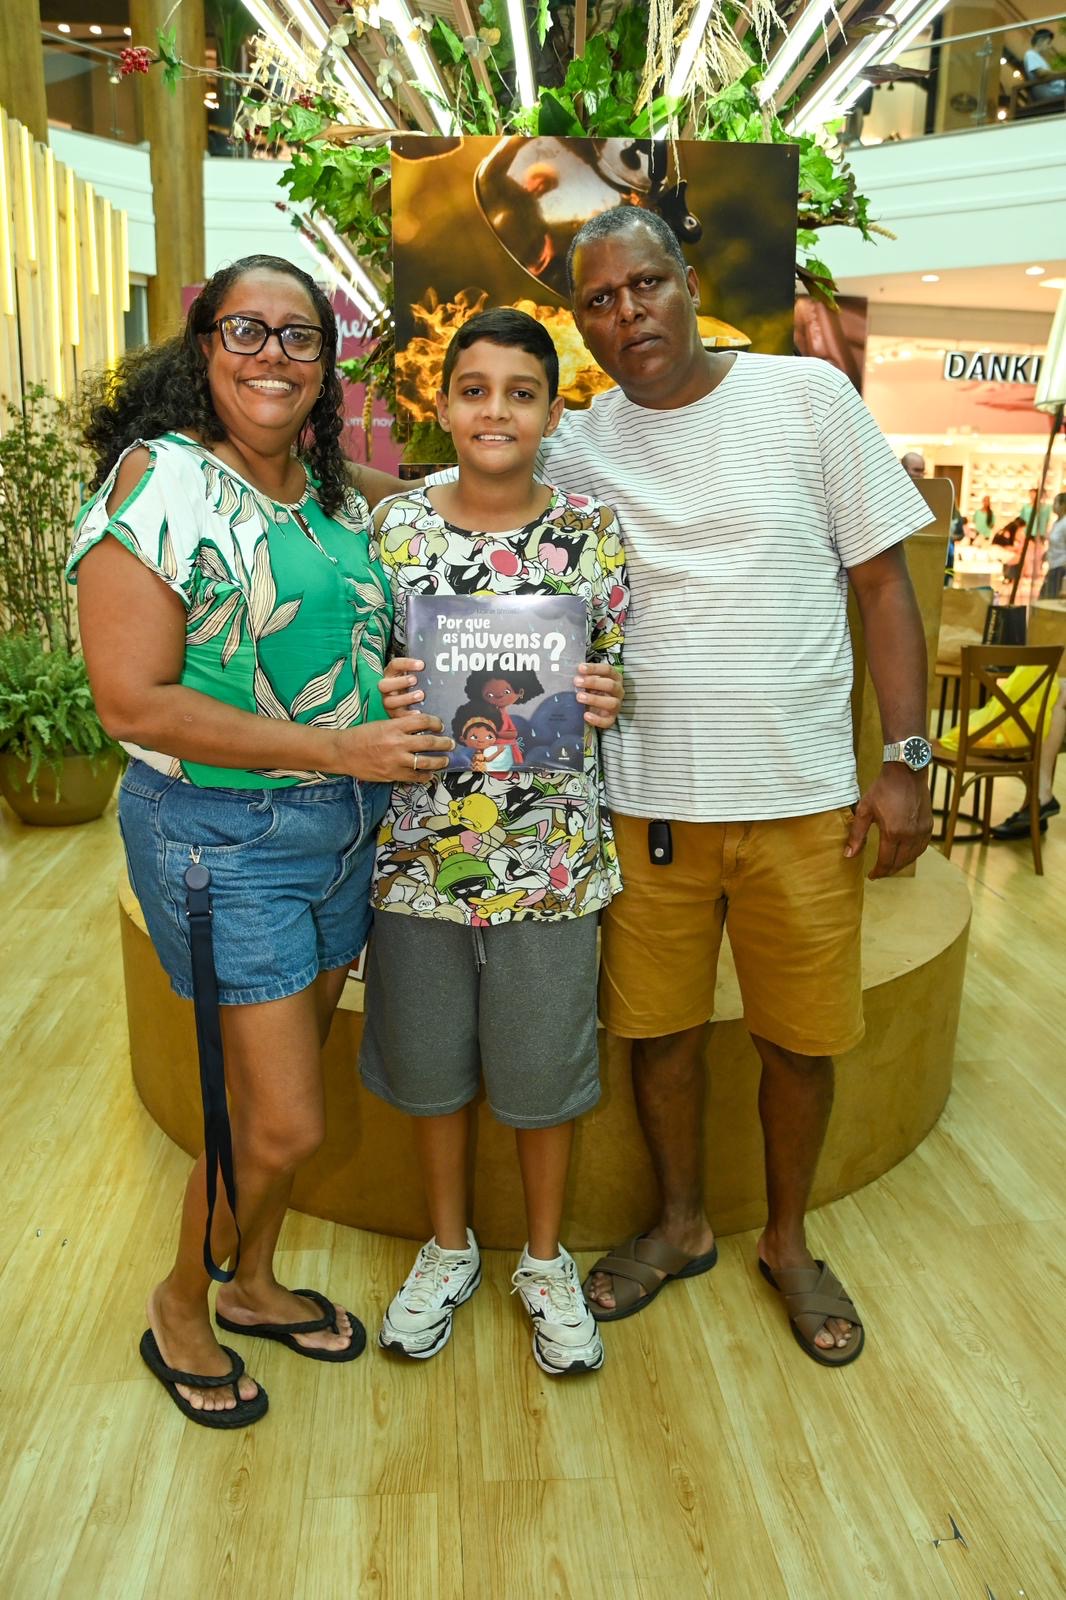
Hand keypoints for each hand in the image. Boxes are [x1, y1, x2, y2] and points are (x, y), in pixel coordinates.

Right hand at [334, 713, 451, 782]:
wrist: (343, 752)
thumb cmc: (361, 735)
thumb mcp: (381, 724)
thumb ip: (400, 726)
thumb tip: (420, 729)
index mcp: (394, 725)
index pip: (423, 721)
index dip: (435, 723)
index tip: (440, 725)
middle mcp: (398, 742)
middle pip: (430, 742)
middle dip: (444, 743)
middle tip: (450, 744)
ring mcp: (396, 760)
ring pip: (426, 762)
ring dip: (439, 761)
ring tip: (445, 760)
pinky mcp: (392, 774)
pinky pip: (414, 776)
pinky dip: (424, 776)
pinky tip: (429, 774)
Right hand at [379, 657, 424, 717]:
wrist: (409, 701)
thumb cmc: (413, 685)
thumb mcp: (415, 675)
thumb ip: (421, 670)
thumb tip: (439, 664)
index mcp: (391, 674)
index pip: (394, 665)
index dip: (406, 664)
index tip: (421, 664)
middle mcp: (386, 688)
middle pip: (384, 684)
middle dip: (400, 682)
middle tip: (415, 680)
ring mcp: (388, 702)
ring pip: (389, 701)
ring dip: (405, 698)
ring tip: (420, 695)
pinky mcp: (393, 715)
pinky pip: (397, 717)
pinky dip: (408, 715)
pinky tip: (418, 712)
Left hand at [576, 663, 623, 728]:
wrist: (595, 708)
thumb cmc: (592, 690)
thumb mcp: (589, 681)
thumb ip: (584, 677)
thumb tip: (572, 673)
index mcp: (614, 678)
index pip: (608, 670)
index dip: (594, 668)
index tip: (580, 668)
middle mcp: (618, 691)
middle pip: (610, 685)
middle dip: (593, 683)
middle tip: (577, 682)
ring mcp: (616, 706)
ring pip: (611, 703)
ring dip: (594, 699)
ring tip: (579, 697)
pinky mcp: (611, 719)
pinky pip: (607, 721)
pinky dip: (597, 719)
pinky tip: (586, 715)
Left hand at [844, 764, 932, 878]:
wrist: (906, 772)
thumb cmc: (883, 789)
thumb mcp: (865, 810)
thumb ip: (857, 834)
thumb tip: (848, 855)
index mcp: (893, 832)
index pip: (886, 862)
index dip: (878, 872)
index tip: (871, 875)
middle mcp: (910, 835)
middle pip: (900, 863)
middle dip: (888, 870)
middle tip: (879, 872)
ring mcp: (921, 831)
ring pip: (912, 857)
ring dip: (901, 864)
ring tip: (890, 866)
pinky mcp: (928, 826)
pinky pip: (921, 848)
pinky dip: (912, 855)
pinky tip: (904, 854)